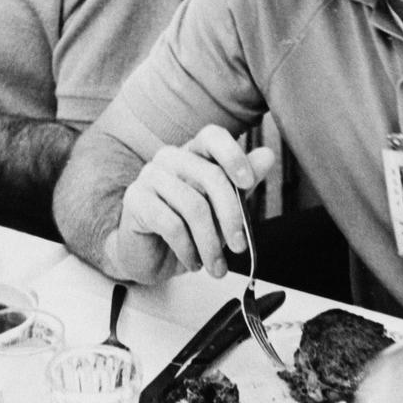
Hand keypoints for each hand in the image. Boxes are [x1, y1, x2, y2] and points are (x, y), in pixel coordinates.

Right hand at [111, 125, 275, 281]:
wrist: (149, 258)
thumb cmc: (187, 230)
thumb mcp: (221, 210)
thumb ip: (242, 184)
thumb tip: (267, 155)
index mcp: (193, 154)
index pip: (212, 136)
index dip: (232, 155)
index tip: (248, 183)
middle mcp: (170, 158)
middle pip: (210, 176)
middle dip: (231, 217)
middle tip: (239, 247)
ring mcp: (149, 176)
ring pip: (193, 204)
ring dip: (210, 243)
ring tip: (215, 266)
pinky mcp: (135, 200)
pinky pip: (171, 223)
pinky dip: (187, 249)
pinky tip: (192, 262)